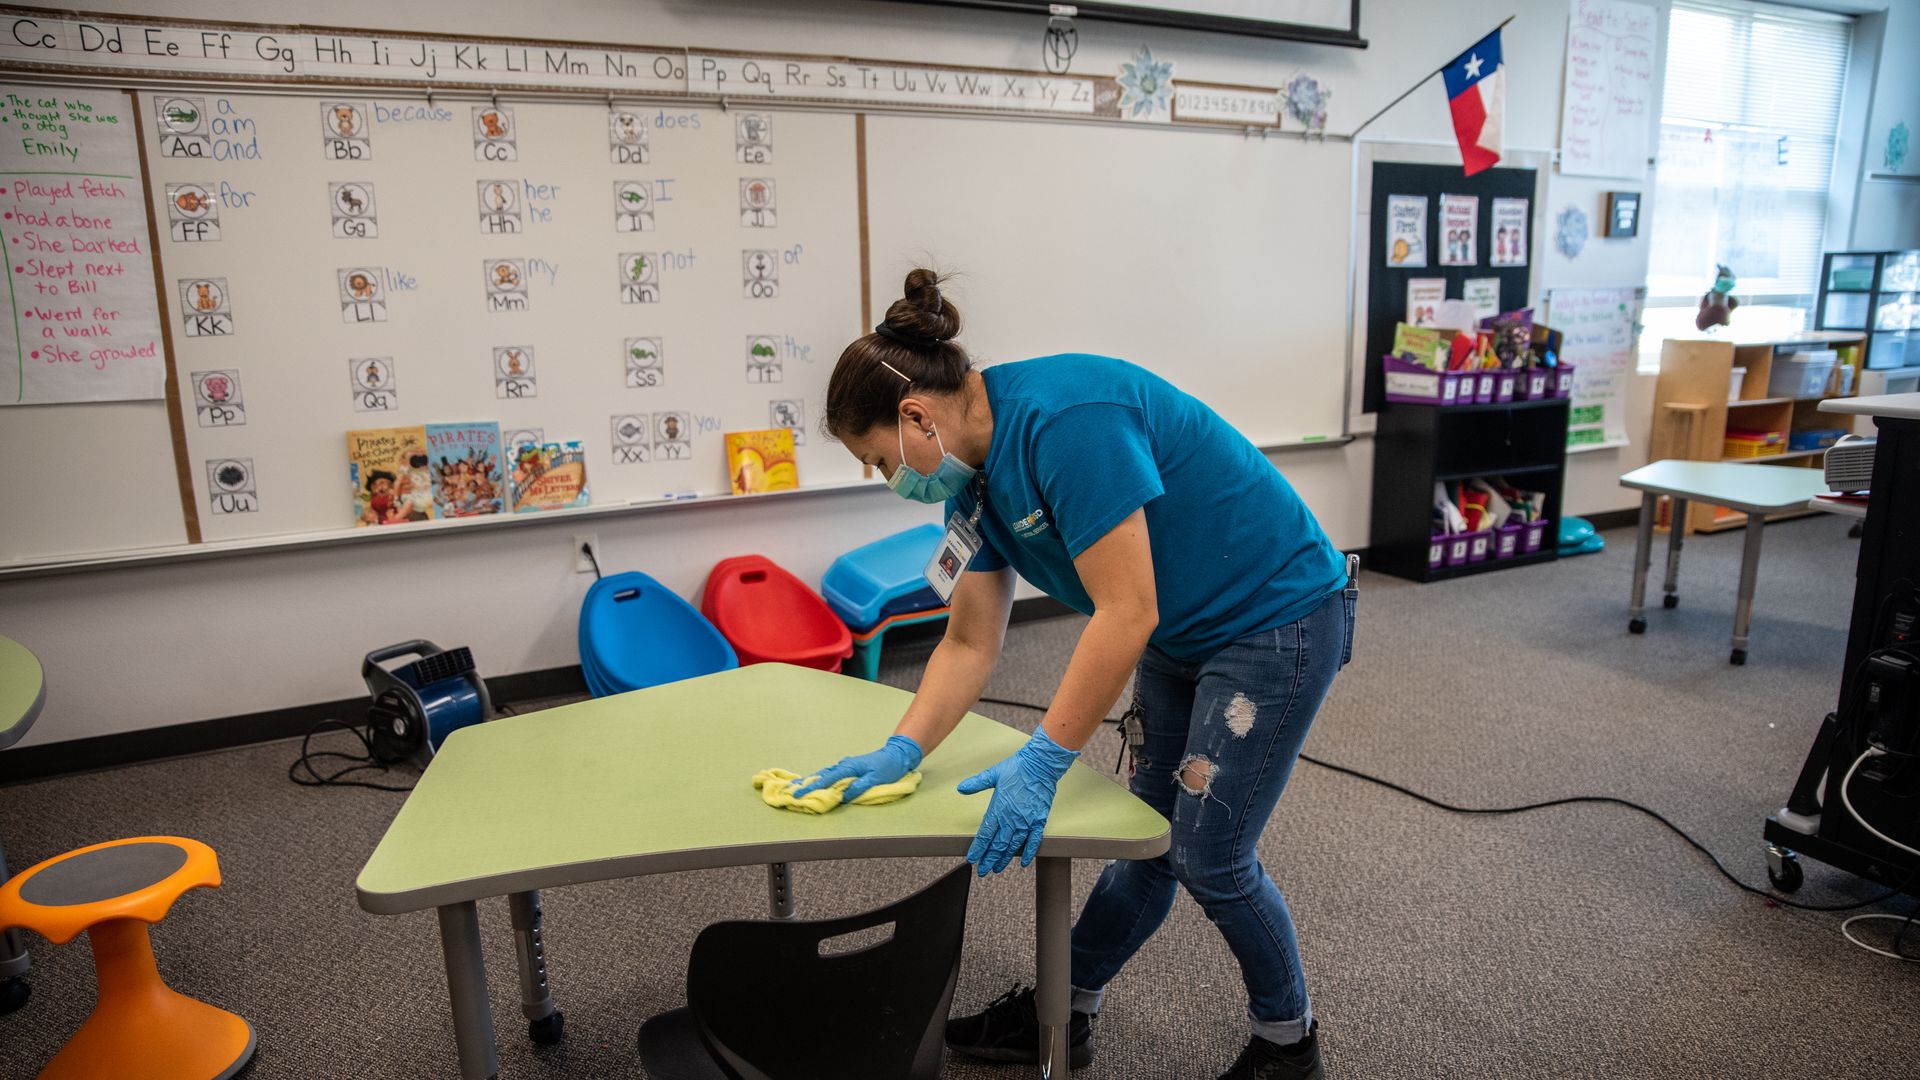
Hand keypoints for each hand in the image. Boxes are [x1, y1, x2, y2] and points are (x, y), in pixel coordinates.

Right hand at [791, 734, 923, 801]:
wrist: (896, 754)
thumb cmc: (887, 767)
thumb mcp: (876, 779)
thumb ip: (860, 787)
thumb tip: (844, 795)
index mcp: (849, 768)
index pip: (827, 780)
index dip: (812, 788)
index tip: (798, 794)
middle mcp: (844, 765)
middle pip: (821, 775)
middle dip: (806, 783)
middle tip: (790, 791)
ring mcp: (846, 766)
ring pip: (825, 774)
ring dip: (812, 781)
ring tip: (798, 787)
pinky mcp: (849, 768)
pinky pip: (832, 774)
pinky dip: (822, 779)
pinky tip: (816, 783)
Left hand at [958, 727, 1077, 875]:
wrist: (1041, 765)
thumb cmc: (1017, 768)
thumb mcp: (993, 774)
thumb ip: (977, 783)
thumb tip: (961, 788)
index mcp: (998, 808)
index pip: (985, 834)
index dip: (978, 849)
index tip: (972, 859)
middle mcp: (1012, 819)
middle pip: (998, 845)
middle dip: (989, 859)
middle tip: (982, 871)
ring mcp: (1027, 821)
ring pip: (1013, 846)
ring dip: (1004, 859)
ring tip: (997, 868)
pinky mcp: (1039, 820)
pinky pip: (1034, 840)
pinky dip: (1029, 852)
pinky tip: (1024, 862)